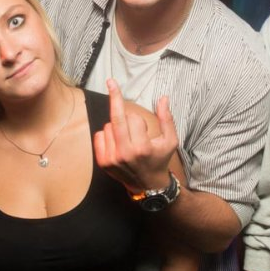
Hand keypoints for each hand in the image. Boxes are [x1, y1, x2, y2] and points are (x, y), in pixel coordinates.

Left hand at [94, 78, 178, 192]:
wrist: (148, 186)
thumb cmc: (160, 160)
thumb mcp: (170, 141)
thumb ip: (167, 118)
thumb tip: (163, 97)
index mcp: (142, 148)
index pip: (134, 118)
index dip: (139, 120)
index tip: (124, 100)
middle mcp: (125, 154)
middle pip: (117, 118)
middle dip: (116, 101)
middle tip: (112, 84)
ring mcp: (112, 159)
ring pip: (108, 126)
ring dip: (117, 127)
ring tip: (127, 139)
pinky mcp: (103, 162)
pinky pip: (99, 135)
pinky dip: (107, 135)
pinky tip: (117, 143)